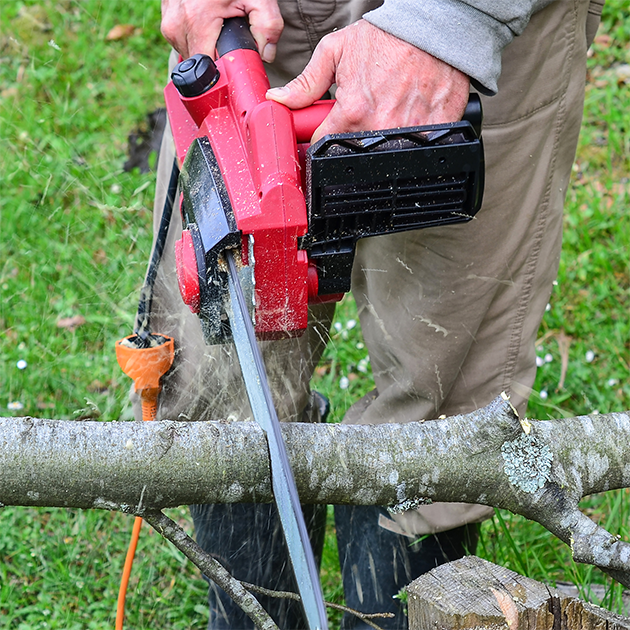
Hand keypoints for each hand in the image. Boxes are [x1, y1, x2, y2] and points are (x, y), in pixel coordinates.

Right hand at [161, 0, 282, 60]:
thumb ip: (268, 26)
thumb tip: (266, 55)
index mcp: (197, 21)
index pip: (206, 69)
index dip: (223, 73)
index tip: (236, 67)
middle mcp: (177, 24)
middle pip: (198, 64)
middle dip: (217, 60)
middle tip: (232, 42)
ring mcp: (168, 21)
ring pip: (189, 53)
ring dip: (206, 49)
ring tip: (220, 30)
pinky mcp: (166, 18)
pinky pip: (182, 40)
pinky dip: (197, 37)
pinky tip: (209, 25)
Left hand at [266, 20, 469, 142]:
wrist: (432, 28)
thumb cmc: (386, 37)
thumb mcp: (336, 52)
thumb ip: (305, 83)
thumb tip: (279, 100)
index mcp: (353, 111)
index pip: (324, 143)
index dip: (322, 135)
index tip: (327, 125)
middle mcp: (379, 127)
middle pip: (351, 150)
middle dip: (350, 135)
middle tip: (361, 110)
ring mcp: (408, 133)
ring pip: (381, 153)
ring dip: (378, 137)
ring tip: (384, 108)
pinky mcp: (433, 132)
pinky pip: (414, 150)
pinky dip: (407, 136)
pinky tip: (407, 114)